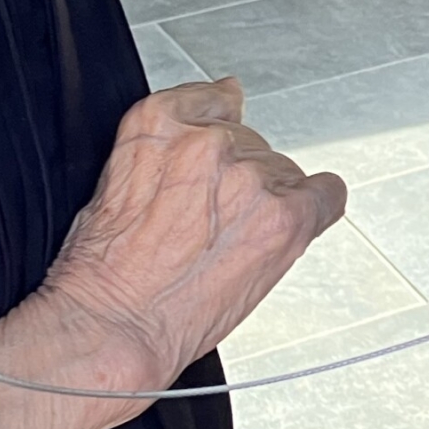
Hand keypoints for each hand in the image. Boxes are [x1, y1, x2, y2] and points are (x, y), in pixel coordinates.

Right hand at [0, 79, 344, 428]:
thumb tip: (211, 118)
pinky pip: (327, 194)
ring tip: (231, 245)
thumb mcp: (114, 181)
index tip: (214, 164)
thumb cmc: (101, 270)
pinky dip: (315, 209)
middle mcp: (210, 141)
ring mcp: (250, 178)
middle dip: (238, 180)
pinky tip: (289, 232)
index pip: (220, 101)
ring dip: (267, 203)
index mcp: (159, 122)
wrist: (114, 327)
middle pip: (252, 143)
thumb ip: (168, 146)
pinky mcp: (284, 217)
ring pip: (284, 172)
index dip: (220, 137)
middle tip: (211, 225)